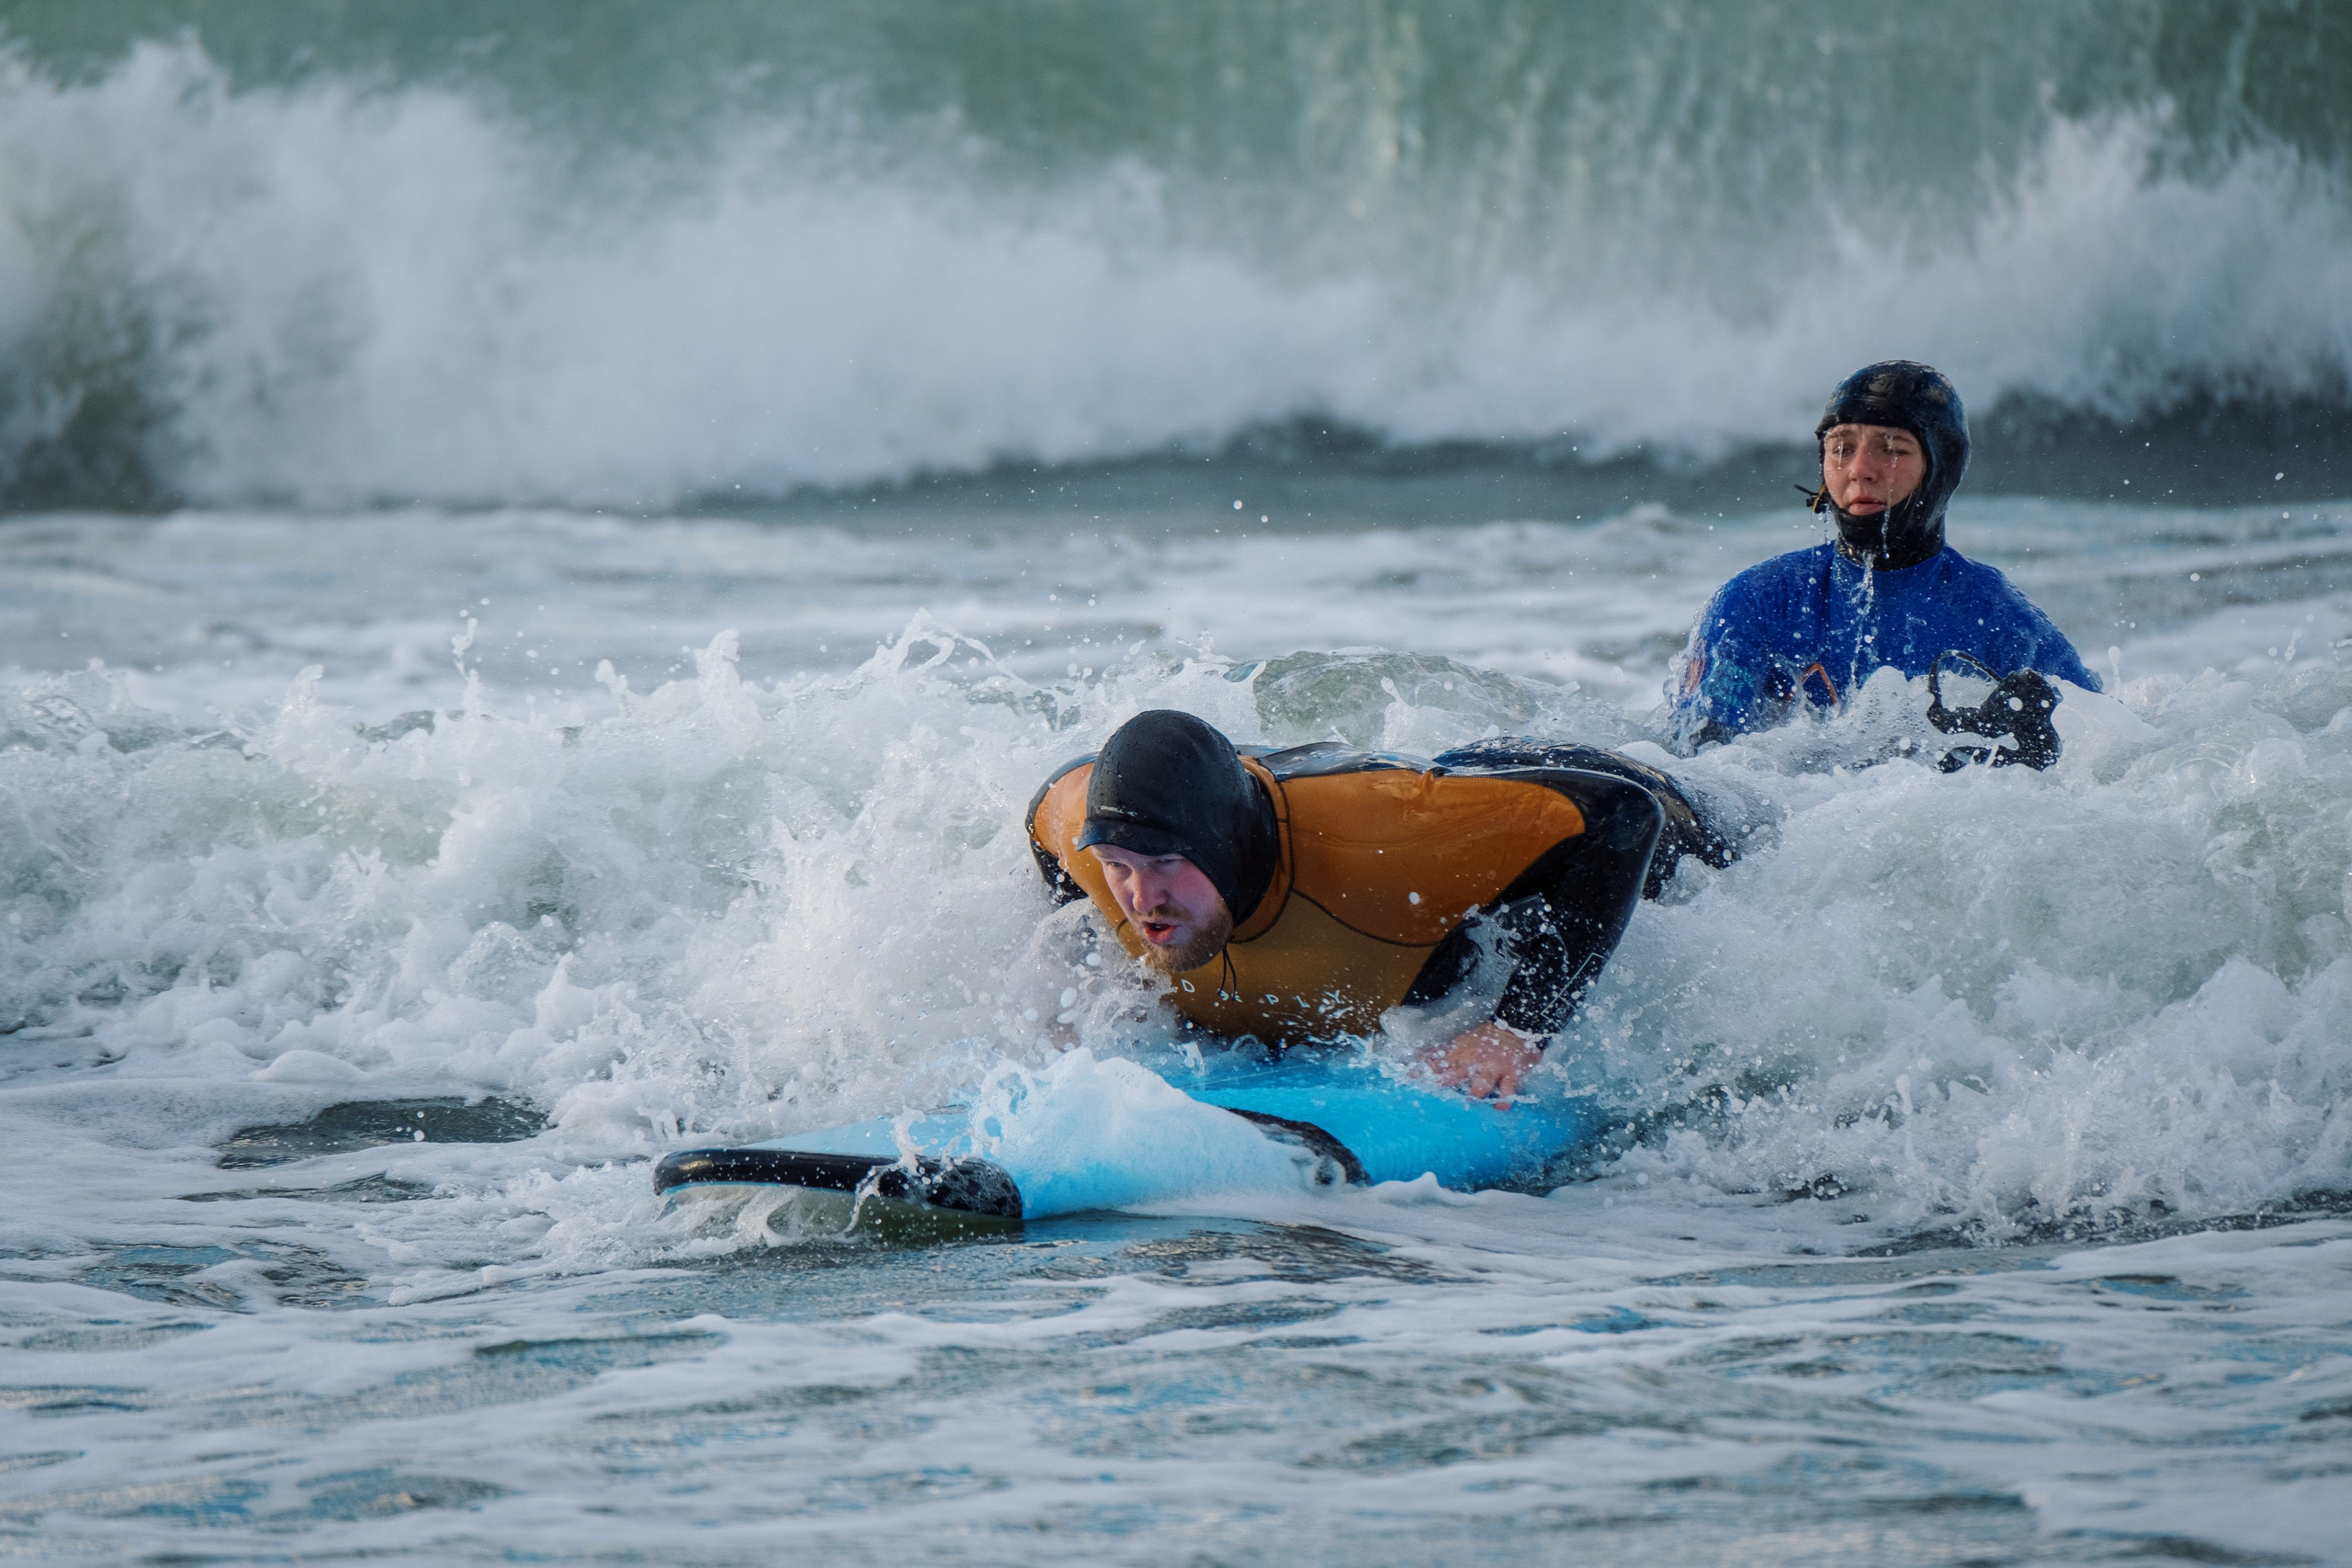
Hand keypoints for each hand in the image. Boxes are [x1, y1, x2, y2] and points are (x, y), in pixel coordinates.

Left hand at [1421, 1021, 1542, 1098]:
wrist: (1515, 1028)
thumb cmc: (1483, 1040)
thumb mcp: (1459, 1043)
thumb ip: (1438, 1054)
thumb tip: (1410, 1060)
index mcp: (1458, 1053)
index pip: (1437, 1061)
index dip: (1422, 1068)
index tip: (1406, 1077)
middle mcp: (1473, 1060)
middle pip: (1456, 1071)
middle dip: (1443, 1080)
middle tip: (1431, 1088)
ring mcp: (1492, 1066)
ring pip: (1484, 1077)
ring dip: (1479, 1087)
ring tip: (1473, 1097)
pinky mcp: (1511, 1072)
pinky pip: (1509, 1086)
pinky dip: (1507, 1096)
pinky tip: (1501, 1107)